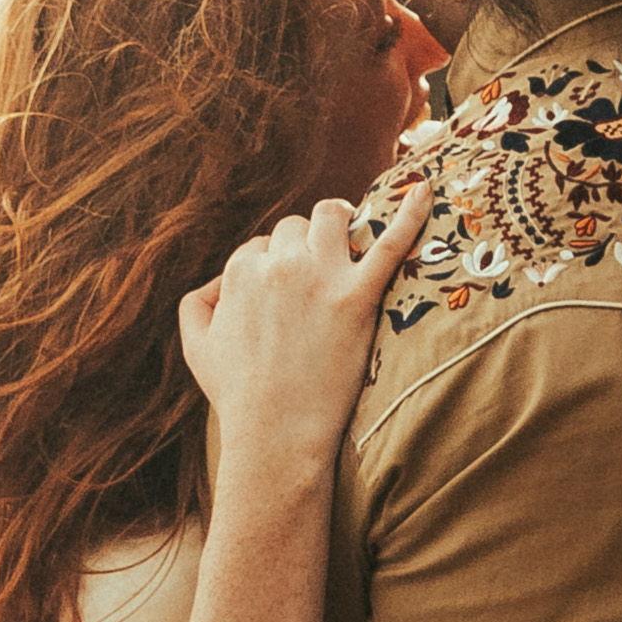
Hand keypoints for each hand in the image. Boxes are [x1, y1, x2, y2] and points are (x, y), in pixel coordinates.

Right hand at [176, 176, 425, 487]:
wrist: (276, 432)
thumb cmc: (237, 394)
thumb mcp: (196, 345)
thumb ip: (197, 302)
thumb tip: (217, 283)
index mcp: (240, 271)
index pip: (261, 247)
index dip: (274, 268)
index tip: (285, 295)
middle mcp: (279, 264)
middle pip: (296, 228)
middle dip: (304, 246)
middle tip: (317, 277)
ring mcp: (321, 277)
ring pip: (331, 217)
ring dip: (338, 223)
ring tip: (349, 239)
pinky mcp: (359, 296)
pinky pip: (391, 242)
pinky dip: (411, 213)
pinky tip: (426, 190)